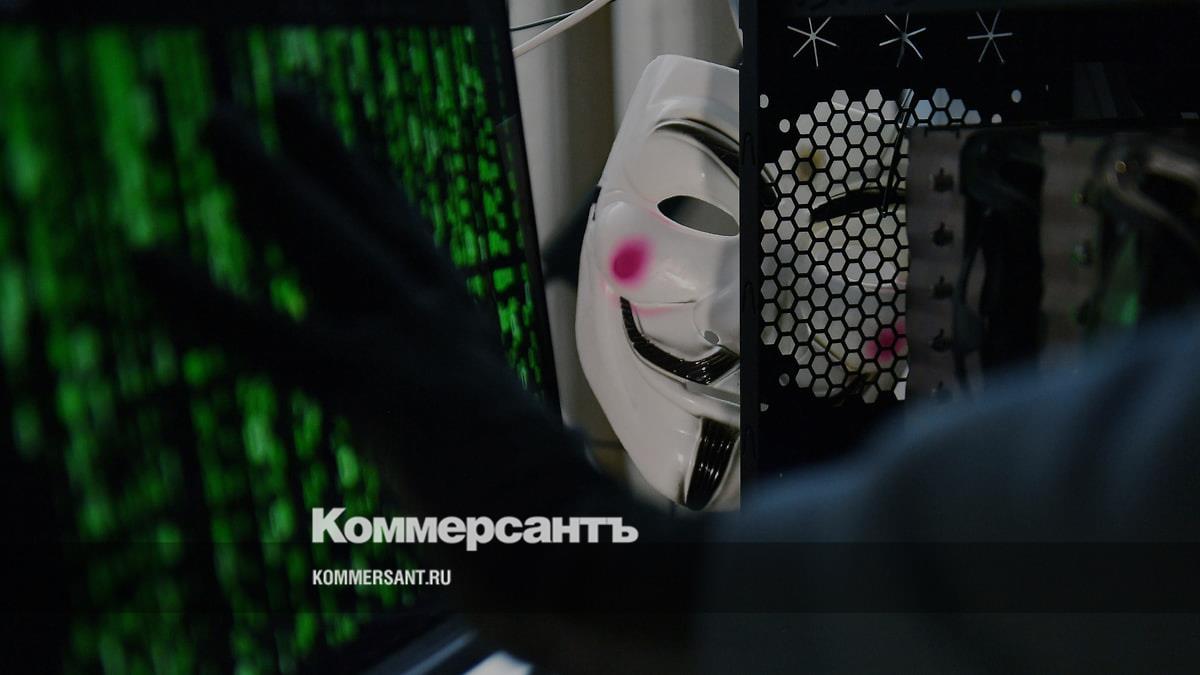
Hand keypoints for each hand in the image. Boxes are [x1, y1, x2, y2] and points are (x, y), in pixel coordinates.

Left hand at [135, 91, 589, 516]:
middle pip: (374, 215)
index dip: (379, 189)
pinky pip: (267, 333)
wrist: (564, 534)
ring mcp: (408, 338)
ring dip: (267, 174)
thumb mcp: (517, 443)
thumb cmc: (545, 509)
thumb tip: (524, 437)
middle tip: (286, 96)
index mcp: (468, 332)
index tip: (357, 151)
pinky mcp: (369, 380)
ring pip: (325, 240)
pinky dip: (203, 298)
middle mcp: (442, 316)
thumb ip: (495, 422)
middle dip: (326, 153)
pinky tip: (148, 261)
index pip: (414, 243)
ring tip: (220, 121)